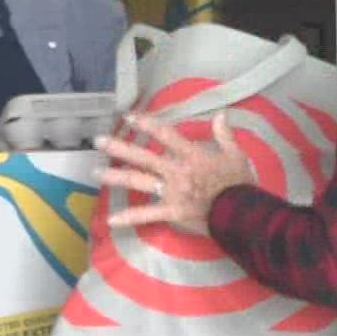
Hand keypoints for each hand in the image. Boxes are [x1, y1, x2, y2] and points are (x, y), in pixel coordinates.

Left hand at [97, 113, 255, 233]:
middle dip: (120, 148)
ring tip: (95, 172)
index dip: (147, 124)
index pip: (166, 135)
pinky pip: (148, 215)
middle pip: (144, 157)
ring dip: (116, 176)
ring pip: (139, 182)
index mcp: (192, 156)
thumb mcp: (236, 155)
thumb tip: (220, 115)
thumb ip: (225, 135)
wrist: (241, 213)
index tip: (128, 117)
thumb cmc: (239, 183)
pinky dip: (130, 218)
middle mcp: (176, 172)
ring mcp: (172, 192)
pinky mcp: (171, 212)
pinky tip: (111, 220)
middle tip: (98, 140)